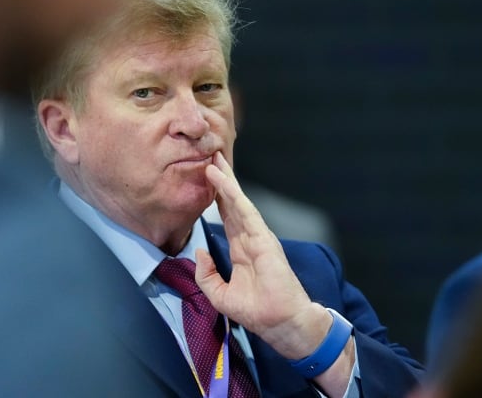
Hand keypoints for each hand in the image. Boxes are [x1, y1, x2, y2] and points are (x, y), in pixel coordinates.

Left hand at [195, 152, 330, 358]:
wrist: (282, 324)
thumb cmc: (257, 312)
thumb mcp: (220, 295)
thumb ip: (206, 274)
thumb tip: (200, 251)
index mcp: (241, 249)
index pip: (226, 217)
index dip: (215, 197)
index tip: (204, 178)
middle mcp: (250, 238)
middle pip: (232, 203)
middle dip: (221, 180)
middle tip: (210, 156)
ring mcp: (259, 236)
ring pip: (238, 202)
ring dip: (225, 181)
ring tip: (213, 160)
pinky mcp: (264, 239)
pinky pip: (245, 212)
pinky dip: (233, 194)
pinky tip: (221, 180)